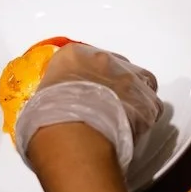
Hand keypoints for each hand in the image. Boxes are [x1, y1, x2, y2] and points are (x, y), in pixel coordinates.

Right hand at [12, 43, 161, 176]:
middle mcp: (104, 59)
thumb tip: (54, 108)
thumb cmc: (45, 122)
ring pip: (141, 81)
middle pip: (116, 66)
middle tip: (105, 106)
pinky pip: (152, 106)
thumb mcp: (38, 101)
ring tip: (124, 117)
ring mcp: (128, 78)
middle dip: (114, 83)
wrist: (71, 135)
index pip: (85, 58)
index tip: (85, 91)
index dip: (88, 77)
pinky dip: (146, 116)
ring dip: (134, 96)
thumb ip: (52, 95)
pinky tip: (134, 130)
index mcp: (73, 55)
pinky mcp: (146, 100)